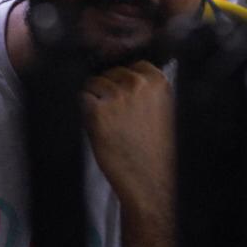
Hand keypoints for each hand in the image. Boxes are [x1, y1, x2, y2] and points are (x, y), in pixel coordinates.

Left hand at [81, 61, 175, 215]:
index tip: (125, 97)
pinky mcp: (98, 112)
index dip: (125, 82)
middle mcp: (138, 85)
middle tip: (116, 116)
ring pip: (93, 84)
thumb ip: (149, 92)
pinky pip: (82, 98)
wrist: (150, 180)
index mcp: (158, 83)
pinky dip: (85, 111)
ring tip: (108, 124)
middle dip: (109, 90)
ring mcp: (117, 97)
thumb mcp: (165, 112)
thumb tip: (126, 76)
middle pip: (112, 73)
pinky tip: (97, 127)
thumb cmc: (157, 151)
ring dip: (95, 100)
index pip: (134, 66)